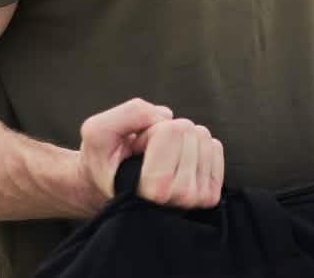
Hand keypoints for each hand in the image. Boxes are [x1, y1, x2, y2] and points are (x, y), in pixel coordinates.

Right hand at [77, 98, 223, 213]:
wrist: (111, 188)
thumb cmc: (104, 161)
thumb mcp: (98, 130)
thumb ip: (128, 114)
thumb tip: (166, 116)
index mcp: (152, 190)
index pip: (170, 131)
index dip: (149, 131)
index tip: (136, 151)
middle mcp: (179, 198)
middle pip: (188, 130)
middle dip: (165, 132)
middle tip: (146, 154)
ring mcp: (197, 198)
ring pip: (202, 136)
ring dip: (179, 139)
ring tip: (158, 159)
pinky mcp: (210, 194)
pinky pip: (215, 147)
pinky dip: (195, 144)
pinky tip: (176, 161)